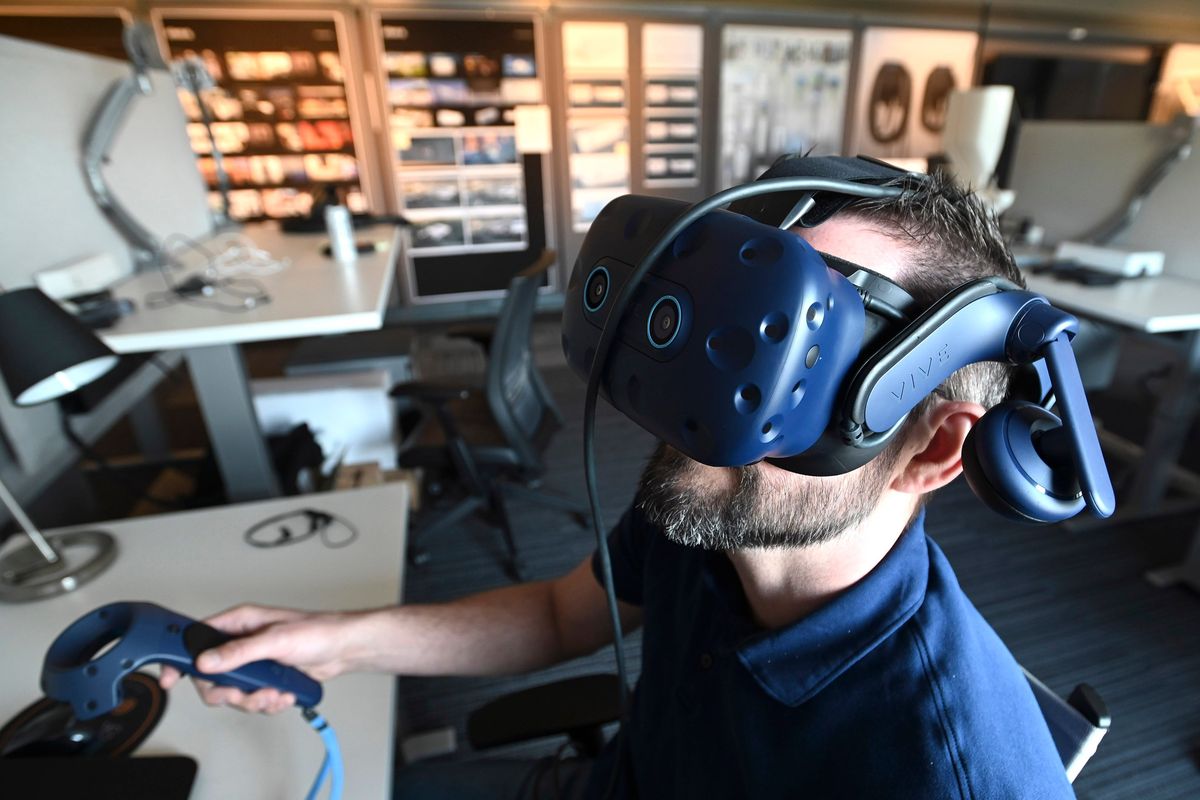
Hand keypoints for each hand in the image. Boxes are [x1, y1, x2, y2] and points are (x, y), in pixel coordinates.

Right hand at [158, 603, 363, 714]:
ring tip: (273, 693)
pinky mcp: (266, 679)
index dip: (181, 658)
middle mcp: (242, 643)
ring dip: (252, 700)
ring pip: (232, 692)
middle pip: (210, 675)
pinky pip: (252, 700)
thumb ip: (239, 652)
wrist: (343, 649)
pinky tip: (283, 694)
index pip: (196, 638)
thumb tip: (207, 661)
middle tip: (240, 694)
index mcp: (239, 623)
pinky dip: (267, 703)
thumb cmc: (317, 631)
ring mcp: (253, 663)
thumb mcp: (275, 640)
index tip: (170, 678)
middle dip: (226, 691)